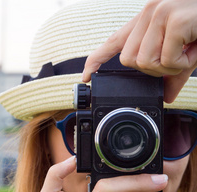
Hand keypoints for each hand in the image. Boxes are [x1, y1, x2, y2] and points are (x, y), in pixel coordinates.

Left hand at [82, 0, 196, 102]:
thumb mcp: (186, 51)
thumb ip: (171, 73)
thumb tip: (164, 96)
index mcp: (146, 21)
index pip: (113, 42)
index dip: (95, 60)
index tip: (86, 76)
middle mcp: (148, 14)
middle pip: (130, 61)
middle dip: (153, 68)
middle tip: (177, 56)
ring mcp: (159, 14)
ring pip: (145, 62)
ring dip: (170, 66)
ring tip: (187, 50)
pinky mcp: (173, 19)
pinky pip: (166, 60)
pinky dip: (183, 62)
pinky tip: (194, 47)